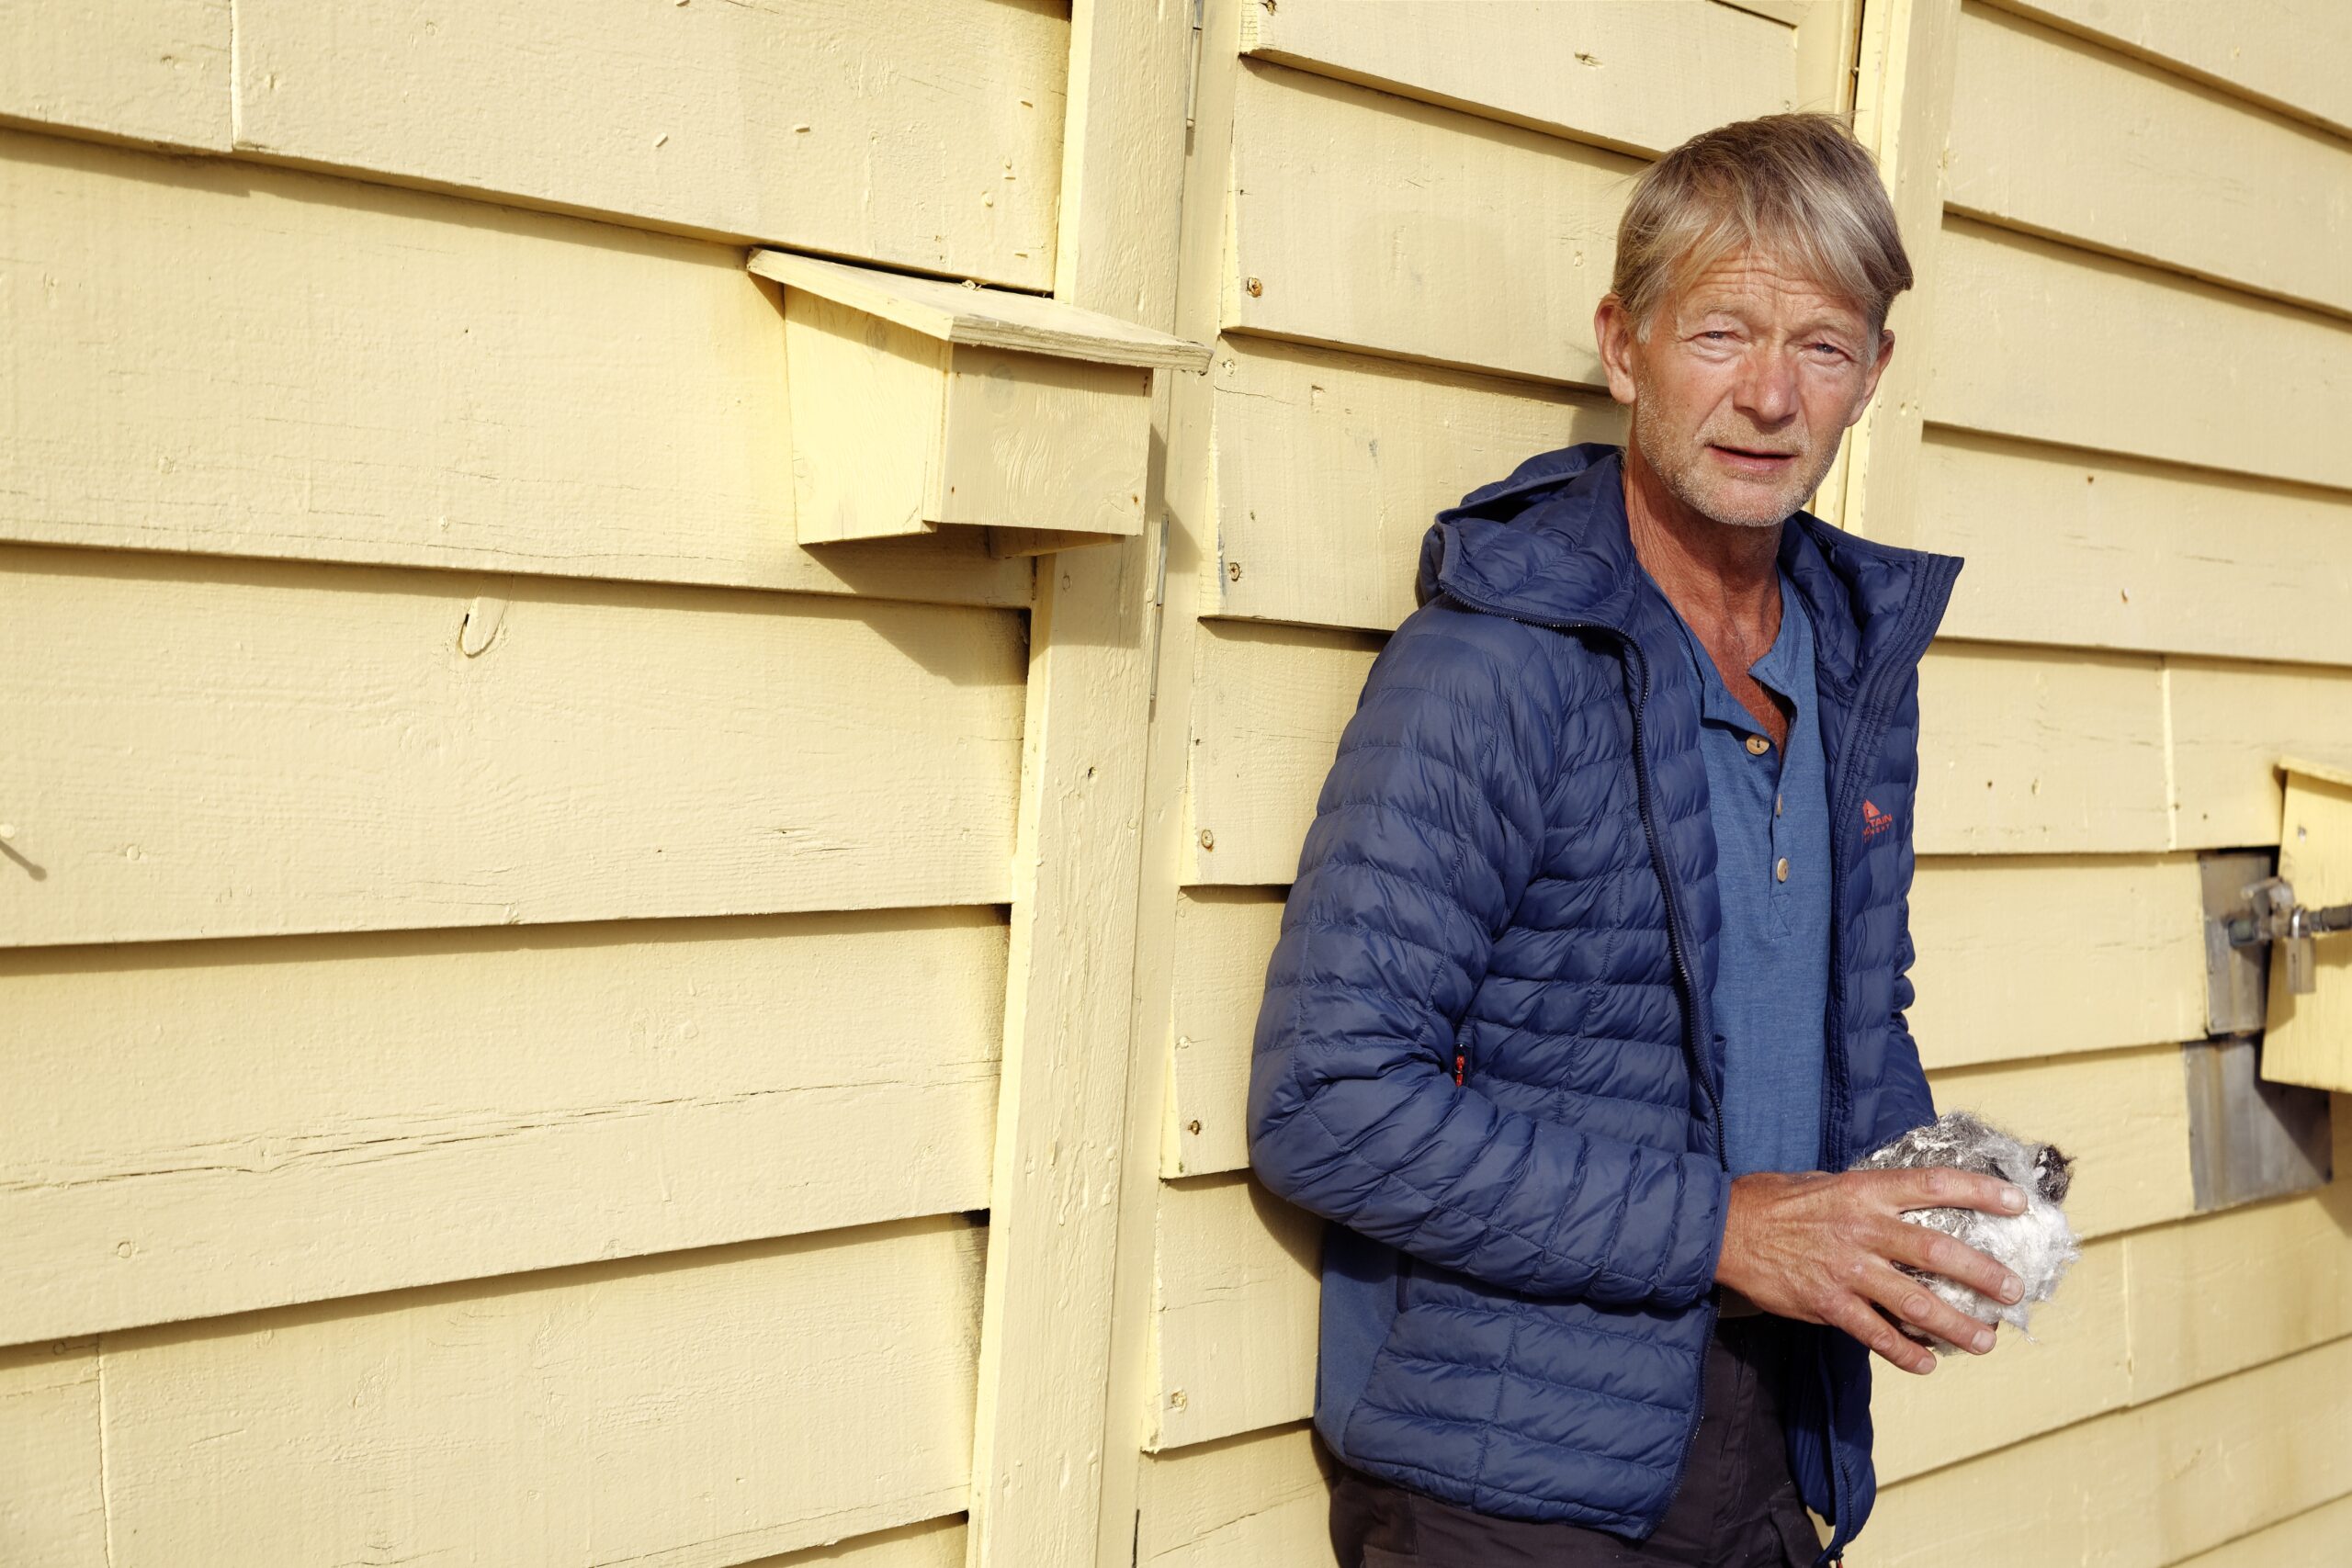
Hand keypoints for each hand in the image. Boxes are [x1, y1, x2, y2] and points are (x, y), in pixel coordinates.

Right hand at [1714, 1168, 2028, 1374]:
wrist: (1721, 1230)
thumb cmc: (1771, 1201)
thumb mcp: (1822, 1182)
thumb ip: (1864, 1197)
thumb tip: (1900, 1207)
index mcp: (1863, 1191)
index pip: (1934, 1185)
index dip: (1980, 1192)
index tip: (2016, 1204)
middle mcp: (1862, 1229)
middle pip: (1938, 1252)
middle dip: (1983, 1274)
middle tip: (2013, 1290)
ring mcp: (1847, 1270)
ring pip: (1917, 1303)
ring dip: (1958, 1325)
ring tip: (1985, 1339)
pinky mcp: (1828, 1304)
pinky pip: (1877, 1335)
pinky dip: (1906, 1353)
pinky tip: (1926, 1363)